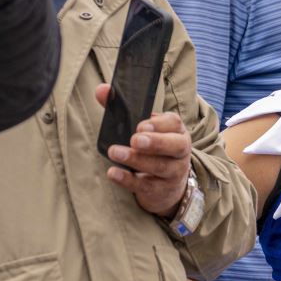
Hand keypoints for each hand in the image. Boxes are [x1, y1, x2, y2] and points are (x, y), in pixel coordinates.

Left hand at [95, 83, 193, 217]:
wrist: (167, 185)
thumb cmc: (152, 148)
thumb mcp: (143, 128)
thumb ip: (122, 108)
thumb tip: (101, 90)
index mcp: (176, 130)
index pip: (174, 124)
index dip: (159, 124)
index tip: (141, 125)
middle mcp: (179, 151)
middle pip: (175, 146)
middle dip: (155, 142)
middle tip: (134, 139)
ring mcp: (173, 172)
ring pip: (160, 166)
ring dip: (137, 160)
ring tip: (116, 153)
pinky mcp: (160, 190)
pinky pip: (146, 185)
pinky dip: (128, 180)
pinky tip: (113, 173)